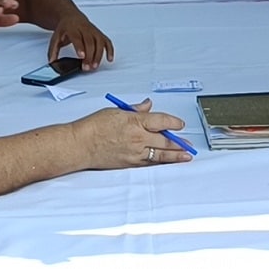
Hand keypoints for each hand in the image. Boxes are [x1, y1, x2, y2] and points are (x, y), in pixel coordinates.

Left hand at [48, 13, 113, 68]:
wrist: (71, 16)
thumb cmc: (65, 28)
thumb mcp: (56, 38)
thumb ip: (53, 51)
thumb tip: (52, 62)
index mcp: (72, 28)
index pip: (77, 37)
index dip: (80, 47)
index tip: (82, 56)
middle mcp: (84, 28)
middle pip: (90, 42)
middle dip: (90, 56)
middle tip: (87, 67)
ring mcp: (93, 31)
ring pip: (99, 42)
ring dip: (99, 55)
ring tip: (95, 66)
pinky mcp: (100, 34)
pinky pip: (107, 41)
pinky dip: (110, 50)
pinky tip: (109, 59)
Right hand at [72, 99, 192, 168]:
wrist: (80, 145)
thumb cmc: (93, 127)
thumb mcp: (115, 111)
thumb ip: (135, 109)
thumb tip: (147, 105)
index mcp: (135, 121)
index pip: (161, 120)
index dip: (174, 122)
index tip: (180, 124)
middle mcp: (137, 137)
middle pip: (165, 139)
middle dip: (179, 141)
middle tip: (188, 143)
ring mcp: (135, 152)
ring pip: (160, 154)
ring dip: (175, 155)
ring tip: (186, 156)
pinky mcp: (130, 163)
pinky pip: (150, 163)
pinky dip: (160, 162)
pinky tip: (168, 162)